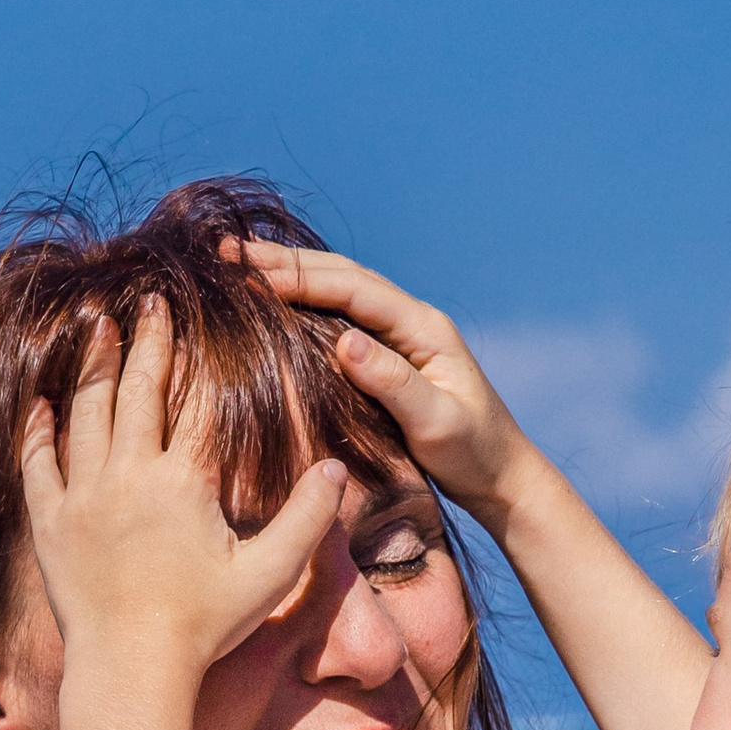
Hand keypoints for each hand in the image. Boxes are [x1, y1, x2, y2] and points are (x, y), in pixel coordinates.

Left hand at [19, 296, 349, 673]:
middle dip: (145, 342)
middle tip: (148, 303)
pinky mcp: (51, 524)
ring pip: (84, 413)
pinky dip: (38, 429)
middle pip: (135, 391)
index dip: (196, 356)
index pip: (195, 403)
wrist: (131, 668)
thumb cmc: (204, 626)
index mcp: (183, 482)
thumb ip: (306, 519)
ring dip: (92, 366)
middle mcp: (128, 475)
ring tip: (95, 326)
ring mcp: (84, 497)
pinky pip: (38, 463)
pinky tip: (40, 403)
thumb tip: (336, 468)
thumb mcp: (269, 574)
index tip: (194, 318)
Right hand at [231, 239, 540, 523]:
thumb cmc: (474, 455)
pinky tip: (276, 302)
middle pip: (343, 277)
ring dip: (294, 275)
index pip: (355, 289)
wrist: (503, 479)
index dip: (302, 276)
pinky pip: (342, 317)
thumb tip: (344, 341)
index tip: (251, 270)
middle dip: (287, 262)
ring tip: (241, 264)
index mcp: (424, 329)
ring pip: (341, 292)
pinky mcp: (392, 357)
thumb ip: (393, 382)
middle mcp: (413, 322)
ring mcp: (402, 337)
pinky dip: (307, 303)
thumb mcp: (436, 423)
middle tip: (228, 250)